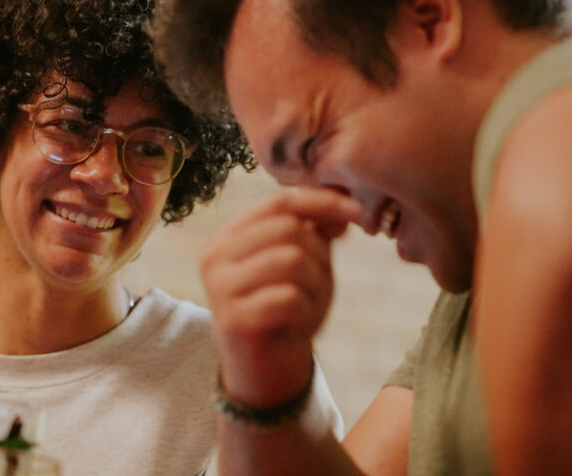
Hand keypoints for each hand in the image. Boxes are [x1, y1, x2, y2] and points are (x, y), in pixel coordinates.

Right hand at [202, 188, 358, 407]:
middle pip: (288, 229)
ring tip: (306, 305)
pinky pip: (289, 298)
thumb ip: (315, 232)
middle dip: (319, 255)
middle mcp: (216, 256)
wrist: (265, 370)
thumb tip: (343, 209)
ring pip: (291, 259)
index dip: (321, 201)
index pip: (278, 202)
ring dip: (315, 285)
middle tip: (318, 283)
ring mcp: (220, 288)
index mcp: (229, 235)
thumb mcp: (304, 264)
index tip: (355, 212)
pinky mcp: (233, 320)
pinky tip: (297, 326)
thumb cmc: (284, 311)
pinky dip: (307, 312)